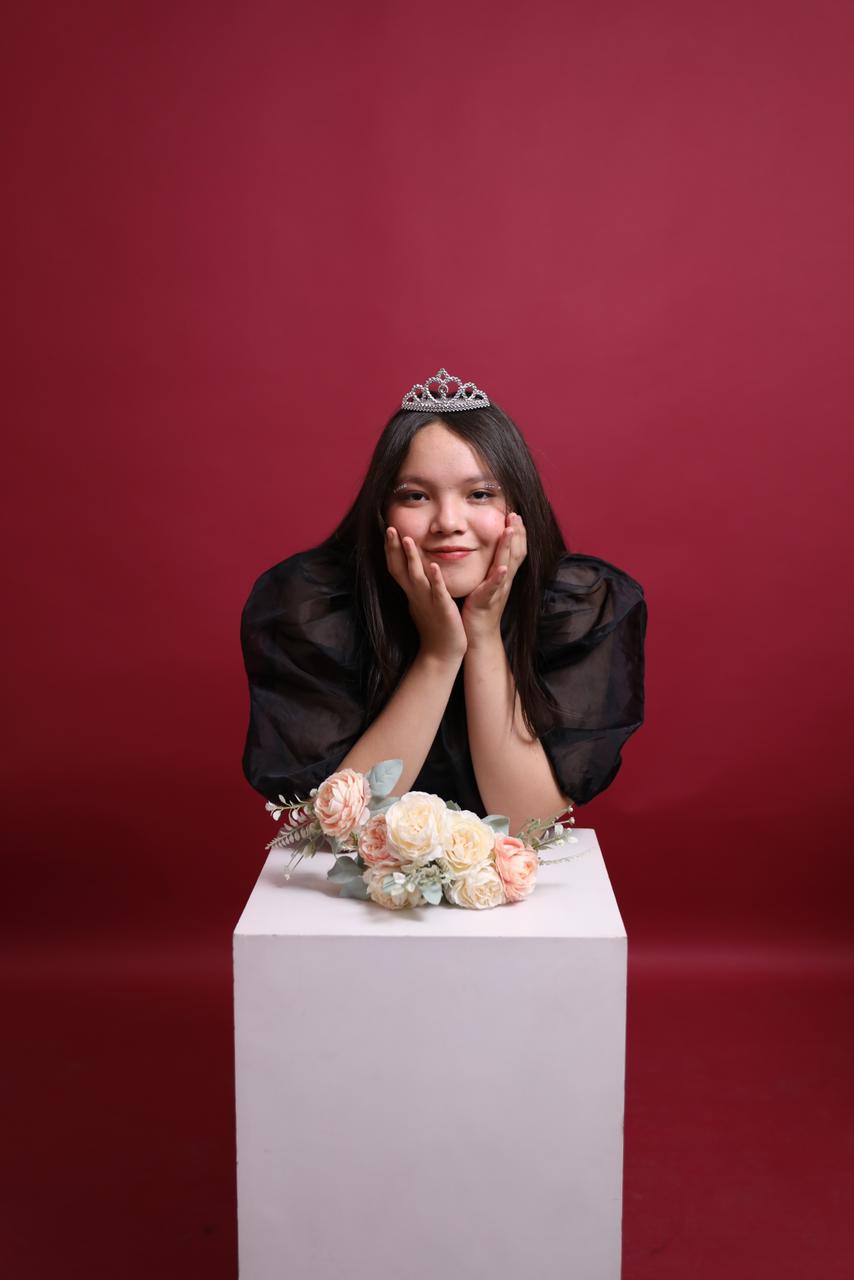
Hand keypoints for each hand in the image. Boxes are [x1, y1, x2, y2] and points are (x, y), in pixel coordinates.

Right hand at [384, 527, 467, 663]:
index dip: (391, 550)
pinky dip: (434, 579)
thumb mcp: (422, 602)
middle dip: (394, 549)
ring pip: (416, 577)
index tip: (388, 530)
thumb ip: (417, 586)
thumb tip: (411, 573)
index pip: (397, 567)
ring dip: (411, 559)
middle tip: (389, 528)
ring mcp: (427, 601)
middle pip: (400, 569)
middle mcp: (416, 595)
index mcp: (412, 592)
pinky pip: (437, 592)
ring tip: (408, 539)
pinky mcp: (442, 609)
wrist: (441, 653)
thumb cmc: (434, 626)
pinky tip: (432, 566)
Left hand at [460, 512, 527, 645]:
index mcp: (502, 576)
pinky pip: (494, 587)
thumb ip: (488, 568)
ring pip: (507, 565)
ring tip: (511, 530)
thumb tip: (487, 552)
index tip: (514, 514)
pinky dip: (499, 577)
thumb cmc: (478, 610)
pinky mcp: (486, 601)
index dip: (517, 533)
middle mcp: (504, 581)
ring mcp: (497, 591)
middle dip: (516, 533)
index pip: (514, 550)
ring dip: (509, 547)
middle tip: (515, 514)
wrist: (478, 637)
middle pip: (515, 553)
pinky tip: (502, 567)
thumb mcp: (485, 584)